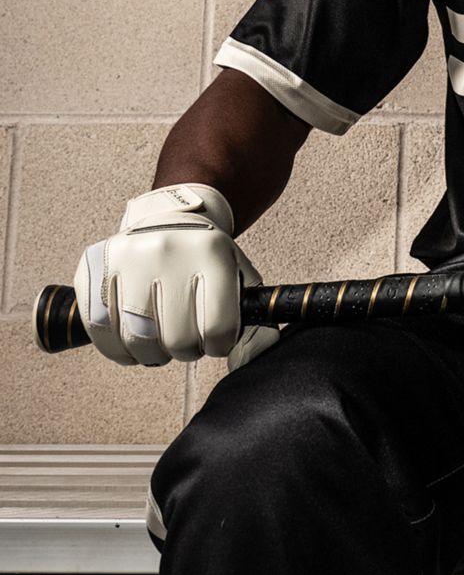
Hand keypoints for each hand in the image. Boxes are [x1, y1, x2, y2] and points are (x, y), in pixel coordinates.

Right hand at [74, 183, 262, 367]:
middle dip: (185, 350)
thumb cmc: (205, 260)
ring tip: (159, 339)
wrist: (169, 219)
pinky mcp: (94, 266)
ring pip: (137, 340)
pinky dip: (117, 348)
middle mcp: (167, 251)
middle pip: (177, 340)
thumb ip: (255, 324)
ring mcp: (127, 258)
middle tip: (185, 338)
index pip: (217, 329)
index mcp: (211, 252)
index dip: (218, 345)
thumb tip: (258, 356)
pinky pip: (100, 329)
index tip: (214, 338)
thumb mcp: (239, 281)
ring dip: (151, 353)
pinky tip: (130, 340)